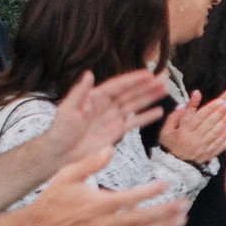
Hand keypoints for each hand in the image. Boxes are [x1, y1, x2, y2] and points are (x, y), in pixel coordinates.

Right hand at [24, 150, 189, 225]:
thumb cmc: (56, 197)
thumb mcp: (67, 175)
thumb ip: (90, 162)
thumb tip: (110, 148)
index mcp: (96, 204)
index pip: (129, 199)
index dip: (149, 192)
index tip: (167, 183)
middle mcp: (103, 224)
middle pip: (141, 219)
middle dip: (165, 212)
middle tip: (184, 204)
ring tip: (182, 220)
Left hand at [43, 69, 173, 165]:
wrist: (61, 152)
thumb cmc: (61, 129)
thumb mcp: (68, 108)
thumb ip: (80, 92)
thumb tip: (89, 73)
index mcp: (95, 97)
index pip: (118, 85)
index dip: (133, 79)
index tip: (148, 73)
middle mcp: (107, 105)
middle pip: (130, 93)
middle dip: (146, 86)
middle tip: (162, 79)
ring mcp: (113, 118)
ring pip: (135, 105)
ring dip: (149, 98)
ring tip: (164, 90)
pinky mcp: (116, 131)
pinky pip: (134, 122)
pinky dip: (146, 117)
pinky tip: (159, 111)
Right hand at [158, 83, 225, 163]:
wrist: (173, 168)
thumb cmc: (169, 145)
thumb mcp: (166, 130)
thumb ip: (176, 115)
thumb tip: (184, 102)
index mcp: (184, 132)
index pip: (199, 118)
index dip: (211, 108)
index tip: (221, 100)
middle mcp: (195, 140)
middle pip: (210, 124)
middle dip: (222, 112)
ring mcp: (203, 148)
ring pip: (217, 133)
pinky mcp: (210, 154)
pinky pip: (220, 144)